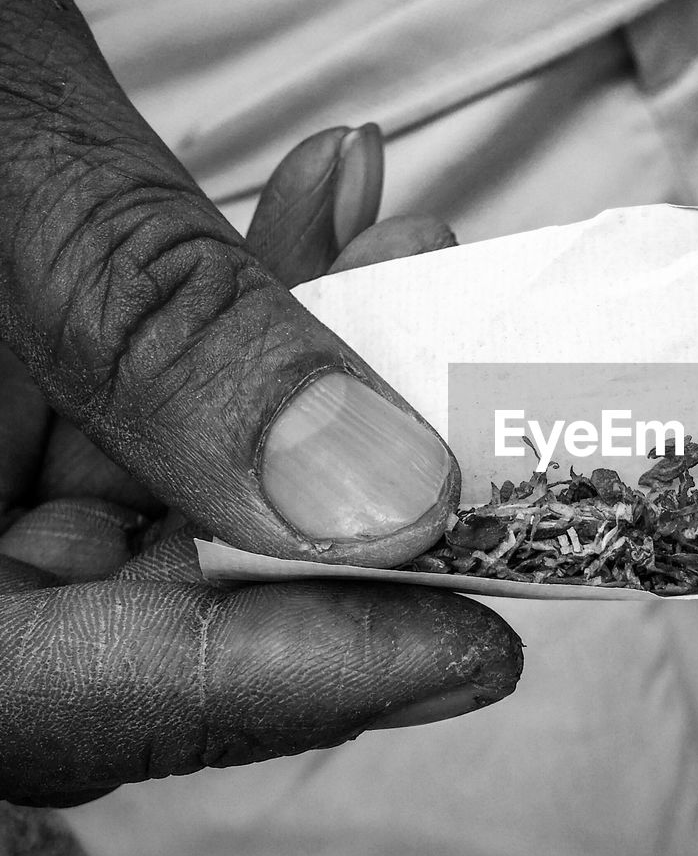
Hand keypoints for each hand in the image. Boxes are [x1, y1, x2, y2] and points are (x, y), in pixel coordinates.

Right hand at [0, 0, 520, 805]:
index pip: (81, 693)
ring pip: (181, 495)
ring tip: (418, 247)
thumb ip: (170, 336)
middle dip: (351, 506)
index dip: (292, 683)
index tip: (478, 650)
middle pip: (155, 610)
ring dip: (327, 375)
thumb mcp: (10, 162)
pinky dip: (255, 317)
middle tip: (492, 431)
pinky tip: (330, 211)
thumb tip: (388, 499)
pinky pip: (152, 403)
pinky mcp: (20, 395)